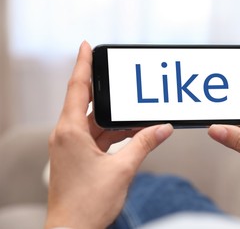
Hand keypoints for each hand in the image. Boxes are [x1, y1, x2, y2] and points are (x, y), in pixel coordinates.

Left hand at [45, 41, 172, 228]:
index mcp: (70, 132)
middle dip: (106, 92)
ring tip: (137, 112)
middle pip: (87, 103)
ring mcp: (71, 146)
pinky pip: (96, 137)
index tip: (85, 46)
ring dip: (115, 119)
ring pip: (95, 122)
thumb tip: (162, 129)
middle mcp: (66, 135)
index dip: (82, 64)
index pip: (77, 88)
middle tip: (121, 78)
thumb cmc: (87, 204)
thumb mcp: (122, 169)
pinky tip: (132, 133)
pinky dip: (113, 133)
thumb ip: (144, 144)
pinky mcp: (77, 157)